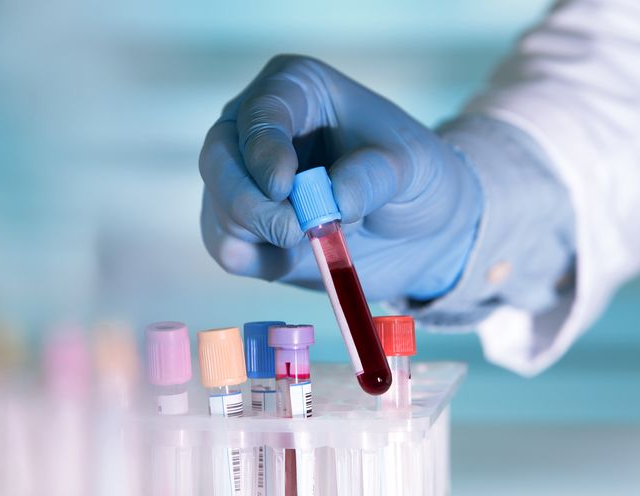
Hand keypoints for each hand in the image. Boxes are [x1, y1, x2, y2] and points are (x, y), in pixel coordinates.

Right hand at [199, 55, 481, 300]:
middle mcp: (256, 129)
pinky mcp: (245, 228)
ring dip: (259, 234)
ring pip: (219, 208)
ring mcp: (244, 180)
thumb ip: (375, 175)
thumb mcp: (413, 165)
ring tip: (313, 240)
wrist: (420, 229)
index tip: (283, 186)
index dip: (263, 150)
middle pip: (219, 159)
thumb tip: (334, 200)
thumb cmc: (415, 178)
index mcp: (295, 90)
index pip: (260, 112)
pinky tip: (296, 257)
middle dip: (249, 202)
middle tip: (293, 230)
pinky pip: (226, 248)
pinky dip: (258, 261)